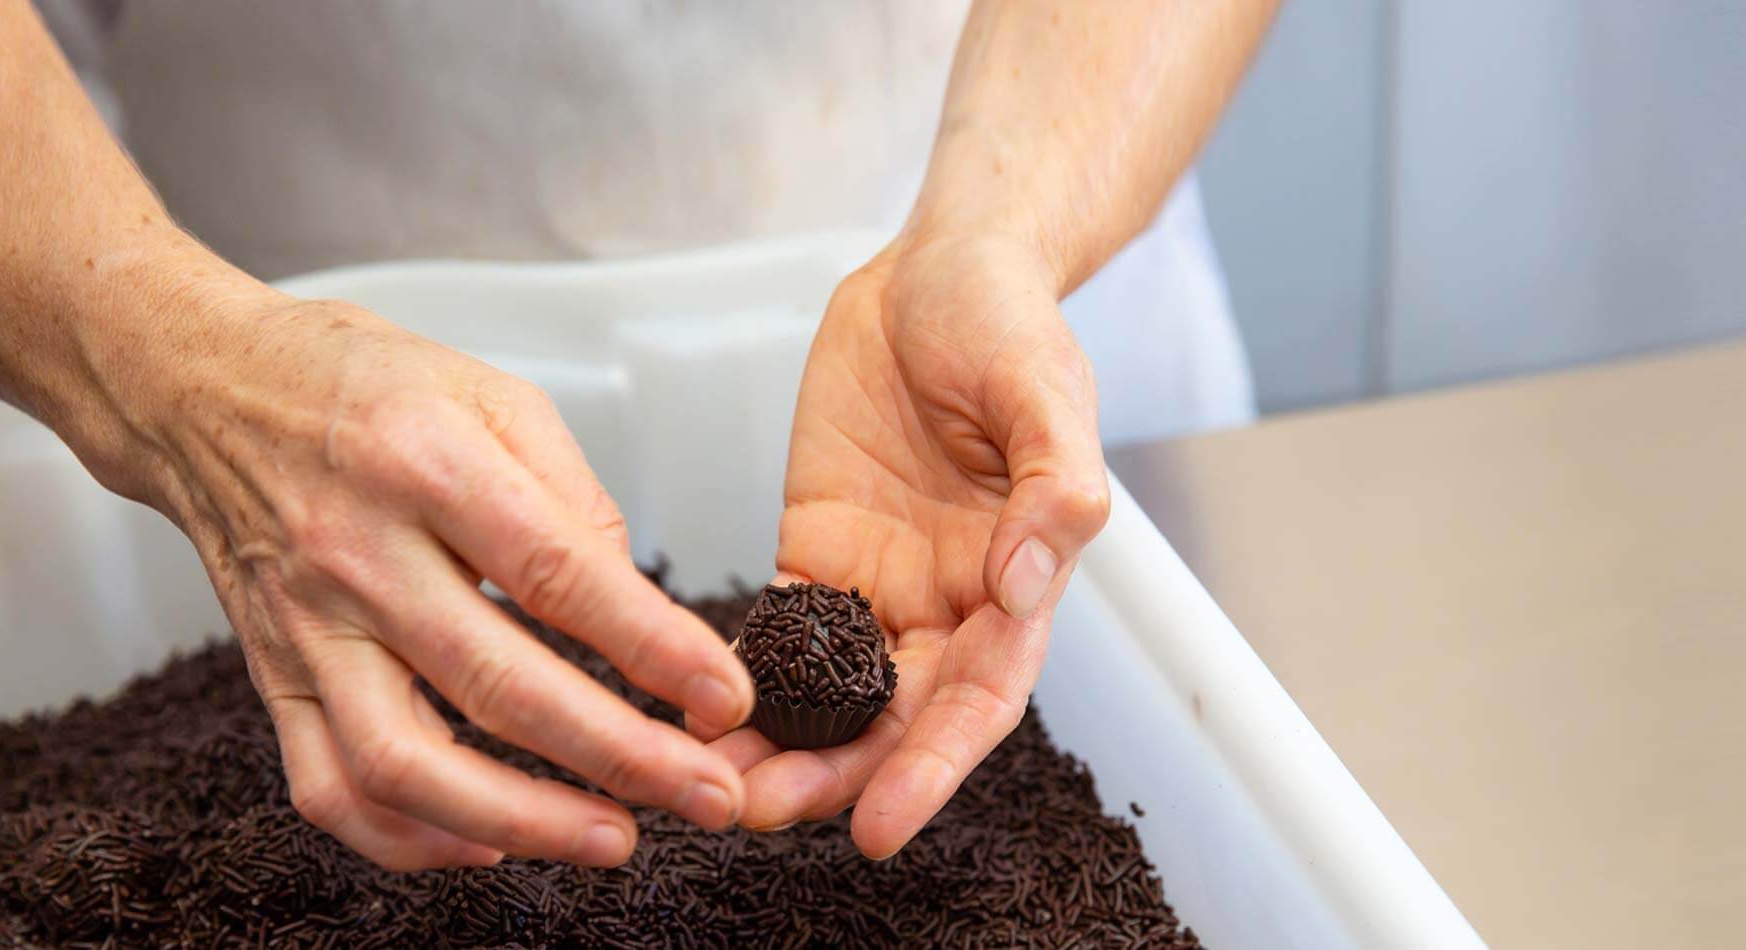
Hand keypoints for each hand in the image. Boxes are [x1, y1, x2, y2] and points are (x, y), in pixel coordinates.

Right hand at [98, 291, 755, 869]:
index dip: (654, 647)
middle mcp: (359, 554)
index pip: (559, 574)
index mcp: (427, 464)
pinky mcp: (273, 679)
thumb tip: (633, 604)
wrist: (205, 390)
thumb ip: (573, 496)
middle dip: (620, 755)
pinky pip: (331, 788)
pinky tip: (490, 843)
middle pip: (497, 684)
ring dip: (522, 820)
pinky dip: (412, 837)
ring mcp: (307, 629)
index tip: (725, 697)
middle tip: (707, 793)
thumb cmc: (359, 385)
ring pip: (406, 763)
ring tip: (614, 839)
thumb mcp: (491, 393)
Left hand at [704, 233, 1110, 856]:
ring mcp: (878, 582)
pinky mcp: (816, 551)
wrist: (936, 271)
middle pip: (894, 718)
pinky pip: (777, 634)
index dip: (932, 768)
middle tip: (760, 811)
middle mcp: (948, 600)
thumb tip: (1022, 590)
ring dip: (778, 745)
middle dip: (835, 775)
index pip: (978, 697)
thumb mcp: (1047, 389)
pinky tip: (692, 710)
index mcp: (1014, 578)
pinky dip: (740, 680)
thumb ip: (1053, 489)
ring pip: (830, 695)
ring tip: (710, 785)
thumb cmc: (1006, 321)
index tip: (879, 825)